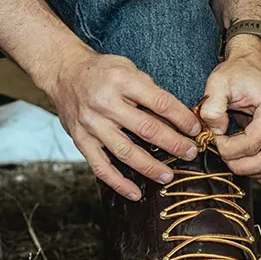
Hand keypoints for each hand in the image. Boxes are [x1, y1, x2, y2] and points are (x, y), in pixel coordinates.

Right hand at [42, 46, 204, 200]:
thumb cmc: (101, 70)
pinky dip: (118, 183)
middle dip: (173, 143)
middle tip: (190, 153)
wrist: (64, 72)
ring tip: (168, 176)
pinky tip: (135, 193)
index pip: (159, 102)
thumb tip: (176, 113)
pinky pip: (100, 166)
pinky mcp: (80, 139)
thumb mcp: (126, 66)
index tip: (196, 129)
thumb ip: (148, 88)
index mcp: (122, 80)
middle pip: (146, 128)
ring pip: (125, 151)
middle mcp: (105, 102)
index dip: (181, 118)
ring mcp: (91, 123)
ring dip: (150, 167)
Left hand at [199, 39, 260, 184]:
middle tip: (221, 151)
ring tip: (231, 153)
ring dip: (249, 169)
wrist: (251, 64)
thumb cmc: (237, 73)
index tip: (214, 138)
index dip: (228, 148)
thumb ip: (211, 106)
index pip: (252, 145)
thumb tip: (216, 132)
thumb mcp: (218, 82)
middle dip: (238, 163)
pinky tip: (246, 159)